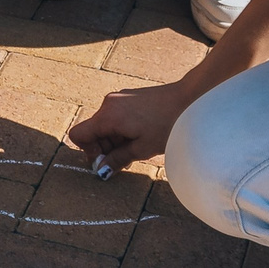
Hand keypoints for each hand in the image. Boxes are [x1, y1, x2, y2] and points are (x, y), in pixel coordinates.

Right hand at [69, 80, 194, 170]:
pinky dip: (122, 129)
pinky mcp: (129, 97)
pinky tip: (142, 136)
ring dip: (115, 140)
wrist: (189, 100)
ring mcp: (119, 98)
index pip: (79, 135)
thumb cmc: (168, 124)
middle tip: (125, 159)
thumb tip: (101, 170)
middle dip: (104, 148)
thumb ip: (117, 159)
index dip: (89, 152)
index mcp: (108, 116)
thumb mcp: (142, 148)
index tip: (107, 161)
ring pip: (105, 124)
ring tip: (137, 148)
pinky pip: (116, 116)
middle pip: (92, 130)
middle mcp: (109, 104)